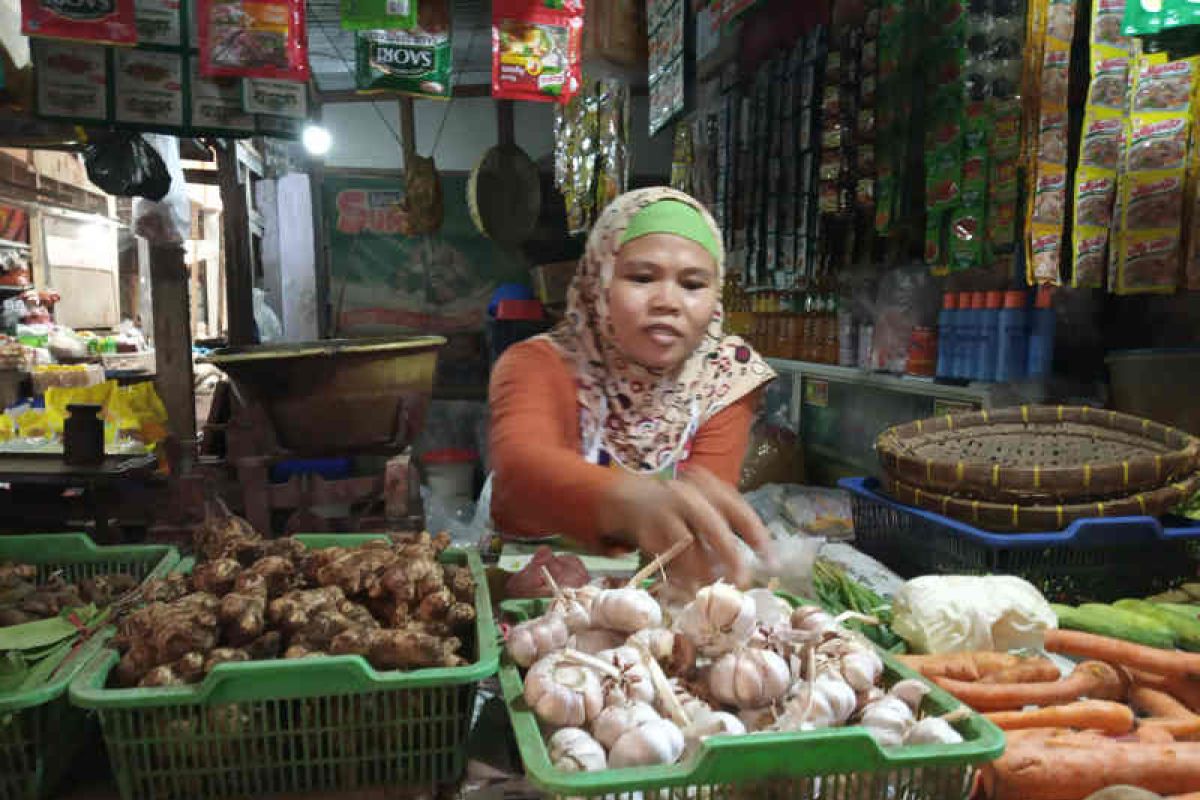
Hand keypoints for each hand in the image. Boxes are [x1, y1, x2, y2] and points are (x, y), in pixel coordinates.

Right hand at [596, 467, 771, 587]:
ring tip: (714, 587)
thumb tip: (761, 561)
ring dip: (704, 572)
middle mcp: (689, 497)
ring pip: (689, 548)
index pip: (740, 512)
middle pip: (713, 528)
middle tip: (742, 582)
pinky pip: (669, 559)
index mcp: (711, 488)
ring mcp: (666, 514)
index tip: (771, 563)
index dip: (757, 539)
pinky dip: (682, 575)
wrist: (634, 500)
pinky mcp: (648, 533)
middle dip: (731, 558)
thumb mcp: (707, 505)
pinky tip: (690, 586)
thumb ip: (730, 525)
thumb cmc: (683, 509)